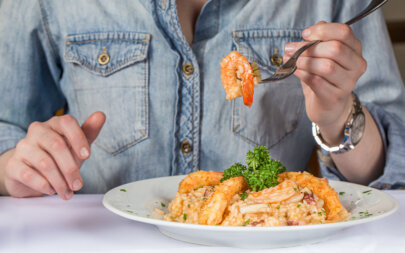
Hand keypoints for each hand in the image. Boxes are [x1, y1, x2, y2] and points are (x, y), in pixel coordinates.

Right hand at [3, 112, 105, 199]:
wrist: (30, 172)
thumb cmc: (58, 156)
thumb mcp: (76, 145)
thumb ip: (89, 131)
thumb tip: (100, 115)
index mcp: (55, 124)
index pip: (67, 122)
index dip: (78, 138)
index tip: (86, 156)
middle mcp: (37, 131)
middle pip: (57, 145)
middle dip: (71, 168)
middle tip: (78, 185)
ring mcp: (23, 147)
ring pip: (44, 163)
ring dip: (60, 181)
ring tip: (67, 192)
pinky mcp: (13, 165)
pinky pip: (29, 175)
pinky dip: (44, 185)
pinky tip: (52, 190)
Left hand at [284, 22, 366, 143]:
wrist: (327, 107)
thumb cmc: (323, 78)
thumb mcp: (321, 56)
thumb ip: (318, 41)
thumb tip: (308, 33)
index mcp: (355, 49)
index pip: (344, 32)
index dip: (322, 30)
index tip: (304, 34)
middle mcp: (356, 65)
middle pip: (335, 49)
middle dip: (308, 47)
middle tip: (290, 49)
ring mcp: (348, 83)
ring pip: (326, 66)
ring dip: (304, 61)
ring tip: (292, 61)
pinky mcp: (335, 97)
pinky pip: (317, 81)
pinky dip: (302, 74)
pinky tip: (295, 71)